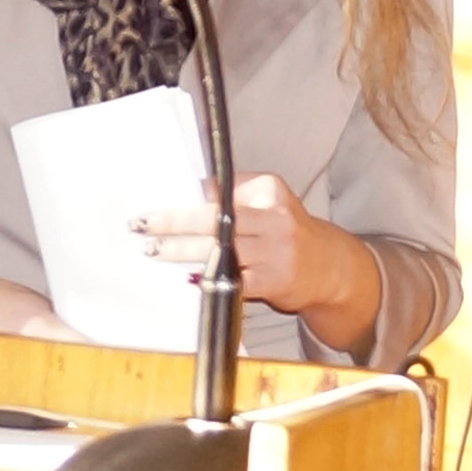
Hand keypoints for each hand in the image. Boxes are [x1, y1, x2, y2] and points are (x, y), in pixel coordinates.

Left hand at [134, 172, 382, 352]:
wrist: (329, 268)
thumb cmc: (284, 230)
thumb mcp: (268, 201)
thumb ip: (232, 193)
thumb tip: (187, 190)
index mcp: (269, 191)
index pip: (222, 189)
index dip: (188, 196)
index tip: (155, 199)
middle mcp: (274, 219)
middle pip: (216, 219)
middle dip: (175, 223)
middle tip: (142, 225)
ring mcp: (274, 252)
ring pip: (219, 250)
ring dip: (182, 251)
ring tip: (154, 251)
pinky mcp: (272, 281)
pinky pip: (231, 280)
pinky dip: (206, 279)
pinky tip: (186, 278)